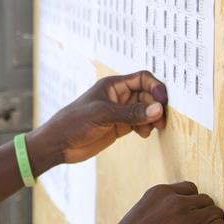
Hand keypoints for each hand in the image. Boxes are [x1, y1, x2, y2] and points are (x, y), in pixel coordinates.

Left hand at [35, 71, 167, 164]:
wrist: (59, 144)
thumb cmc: (74, 122)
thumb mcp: (103, 115)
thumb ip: (131, 113)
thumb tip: (158, 109)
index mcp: (113, 85)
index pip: (142, 79)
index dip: (155, 87)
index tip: (163, 101)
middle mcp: (118, 96)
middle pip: (147, 95)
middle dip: (156, 105)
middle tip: (160, 120)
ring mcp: (119, 112)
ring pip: (145, 110)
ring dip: (152, 118)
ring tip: (150, 129)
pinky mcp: (119, 126)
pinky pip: (140, 123)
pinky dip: (145, 127)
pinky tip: (143, 134)